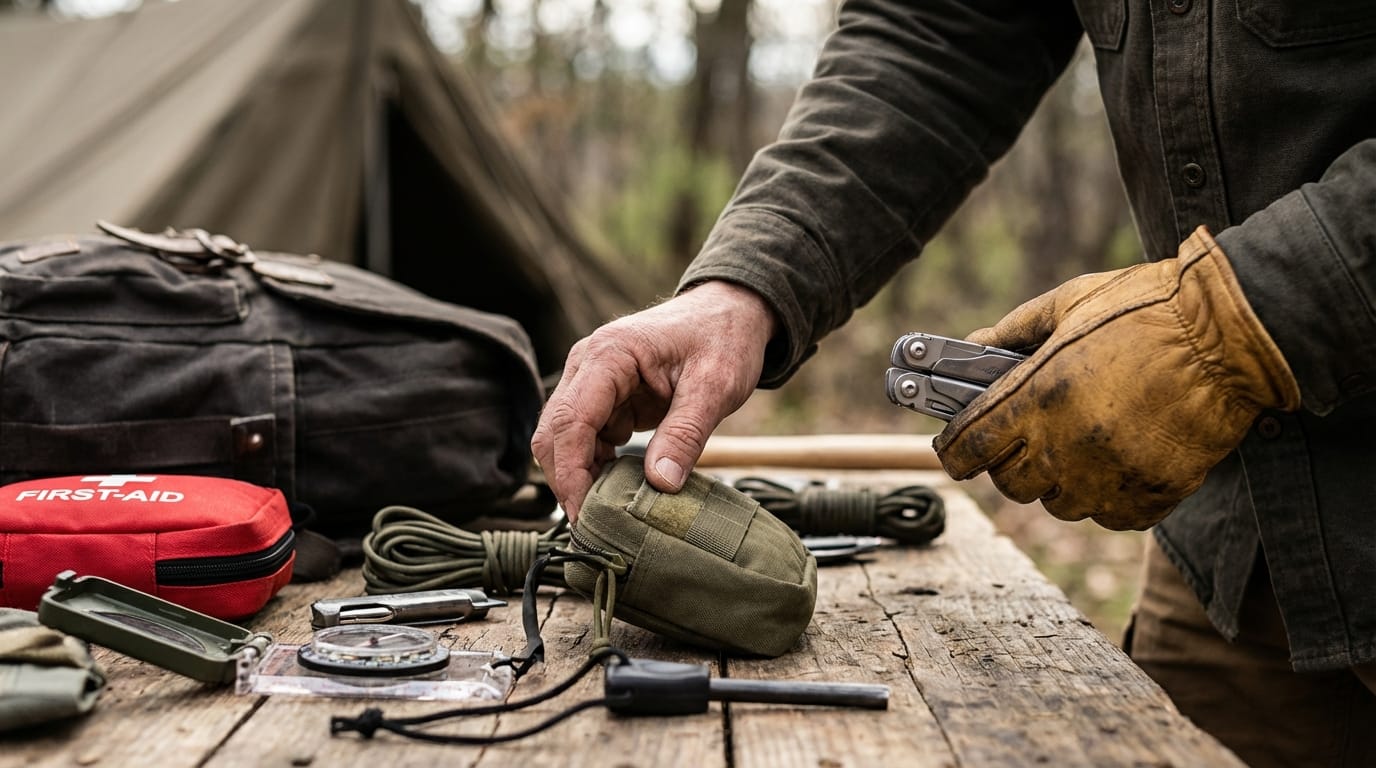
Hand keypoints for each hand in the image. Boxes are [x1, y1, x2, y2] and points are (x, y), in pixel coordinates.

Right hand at [532, 281, 776, 520]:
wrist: (731, 311)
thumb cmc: (724, 338)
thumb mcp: (716, 386)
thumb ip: (686, 434)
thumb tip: (659, 487)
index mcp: (609, 354)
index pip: (570, 422)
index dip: (571, 474)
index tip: (585, 515)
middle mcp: (587, 364)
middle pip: (554, 433)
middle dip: (568, 481)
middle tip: (593, 525)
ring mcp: (591, 380)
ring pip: (564, 439)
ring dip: (580, 475)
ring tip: (609, 513)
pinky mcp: (603, 396)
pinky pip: (586, 437)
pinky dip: (595, 465)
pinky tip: (618, 487)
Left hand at [934, 226, 1299, 529]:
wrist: (1235, 333)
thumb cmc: (1151, 308)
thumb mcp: (1073, 302)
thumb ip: (1015, 329)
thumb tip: (973, 344)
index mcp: (1037, 396)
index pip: (967, 449)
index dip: (954, 451)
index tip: (957, 448)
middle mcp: (1067, 444)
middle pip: (1010, 484)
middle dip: (1011, 462)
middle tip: (1031, 435)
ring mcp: (1110, 475)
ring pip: (1059, 504)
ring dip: (1061, 480)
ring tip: (1084, 442)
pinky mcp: (1152, 495)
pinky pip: (1110, 515)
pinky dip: (1108, 495)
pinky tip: (1121, 459)